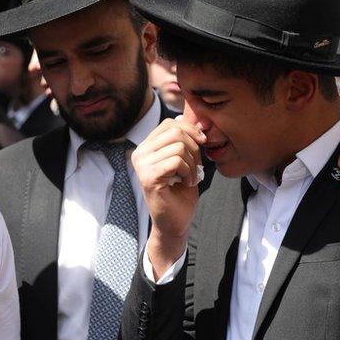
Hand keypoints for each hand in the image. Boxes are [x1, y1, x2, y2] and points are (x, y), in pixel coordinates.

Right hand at [132, 117, 204, 274]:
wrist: (176, 223)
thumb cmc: (181, 193)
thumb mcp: (185, 159)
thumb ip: (185, 139)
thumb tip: (191, 116)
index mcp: (146, 147)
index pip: (171, 124)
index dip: (191, 132)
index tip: (200, 148)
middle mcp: (139, 153)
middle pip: (176, 131)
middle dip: (194, 148)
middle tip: (195, 167)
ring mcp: (141, 165)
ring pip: (178, 146)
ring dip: (192, 163)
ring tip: (189, 177)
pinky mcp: (148, 177)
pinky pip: (176, 161)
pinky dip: (188, 172)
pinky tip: (185, 183)